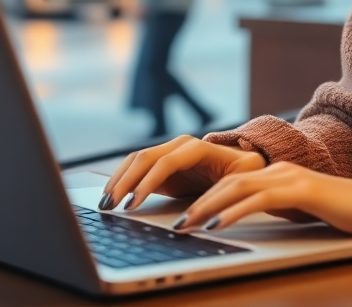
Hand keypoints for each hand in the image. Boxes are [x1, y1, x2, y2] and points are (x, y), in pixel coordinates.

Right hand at [100, 134, 265, 210]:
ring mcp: (169, 151)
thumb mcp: (245, 176)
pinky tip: (112, 195)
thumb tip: (209, 208)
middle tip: (110, 206)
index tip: (133, 204)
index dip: (147, 183)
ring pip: (135, 160)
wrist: (242, 164)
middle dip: (125, 183)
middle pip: (145, 159)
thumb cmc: (246, 172)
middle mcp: (179, 145)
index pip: (165, 163)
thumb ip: (228, 187)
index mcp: (197, 147)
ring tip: (105, 203)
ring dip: (118, 180)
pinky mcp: (162, 163)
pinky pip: (136, 167)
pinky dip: (122, 179)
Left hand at [168, 162, 351, 237]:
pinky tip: (217, 225)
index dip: (201, 196)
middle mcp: (280, 170)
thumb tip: (244, 220)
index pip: (230, 181)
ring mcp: (292, 177)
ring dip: (207, 207)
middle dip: (195, 201)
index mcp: (278, 174)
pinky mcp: (304, 190)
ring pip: (238, 187)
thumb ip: (276, 210)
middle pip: (226, 180)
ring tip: (185, 226)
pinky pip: (260, 200)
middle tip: (172, 222)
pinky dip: (234, 212)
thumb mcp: (301, 212)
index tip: (179, 214)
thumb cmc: (346, 213)